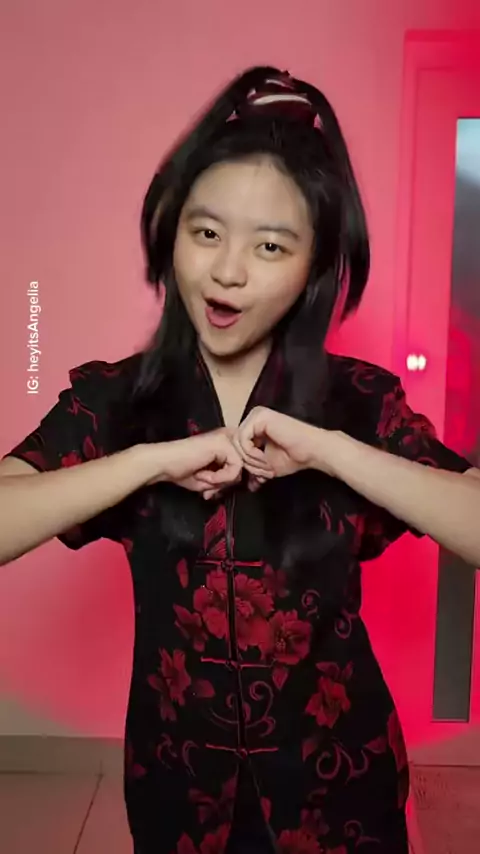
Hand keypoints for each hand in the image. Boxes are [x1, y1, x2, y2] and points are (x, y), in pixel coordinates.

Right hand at [145, 429, 269, 498]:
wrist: (165, 463)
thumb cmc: (182, 470)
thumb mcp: (210, 480)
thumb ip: (227, 481)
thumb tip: (240, 486)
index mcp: (227, 442)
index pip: (243, 465)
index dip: (231, 481)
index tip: (214, 489)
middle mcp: (229, 436)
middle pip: (244, 467)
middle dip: (227, 482)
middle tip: (208, 488)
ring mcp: (228, 438)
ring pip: (241, 469)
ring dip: (222, 481)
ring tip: (204, 479)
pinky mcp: (224, 443)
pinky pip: (235, 468)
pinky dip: (220, 478)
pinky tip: (204, 475)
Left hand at [234, 407, 319, 489]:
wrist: (312, 450)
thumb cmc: (295, 456)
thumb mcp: (268, 464)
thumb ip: (255, 468)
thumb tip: (249, 484)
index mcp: (255, 426)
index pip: (236, 445)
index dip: (247, 463)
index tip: (262, 475)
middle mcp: (254, 417)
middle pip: (234, 444)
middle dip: (249, 463)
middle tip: (266, 471)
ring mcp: (256, 415)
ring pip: (236, 442)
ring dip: (251, 460)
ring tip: (267, 465)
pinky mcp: (259, 417)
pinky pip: (242, 439)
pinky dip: (251, 453)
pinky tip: (265, 457)